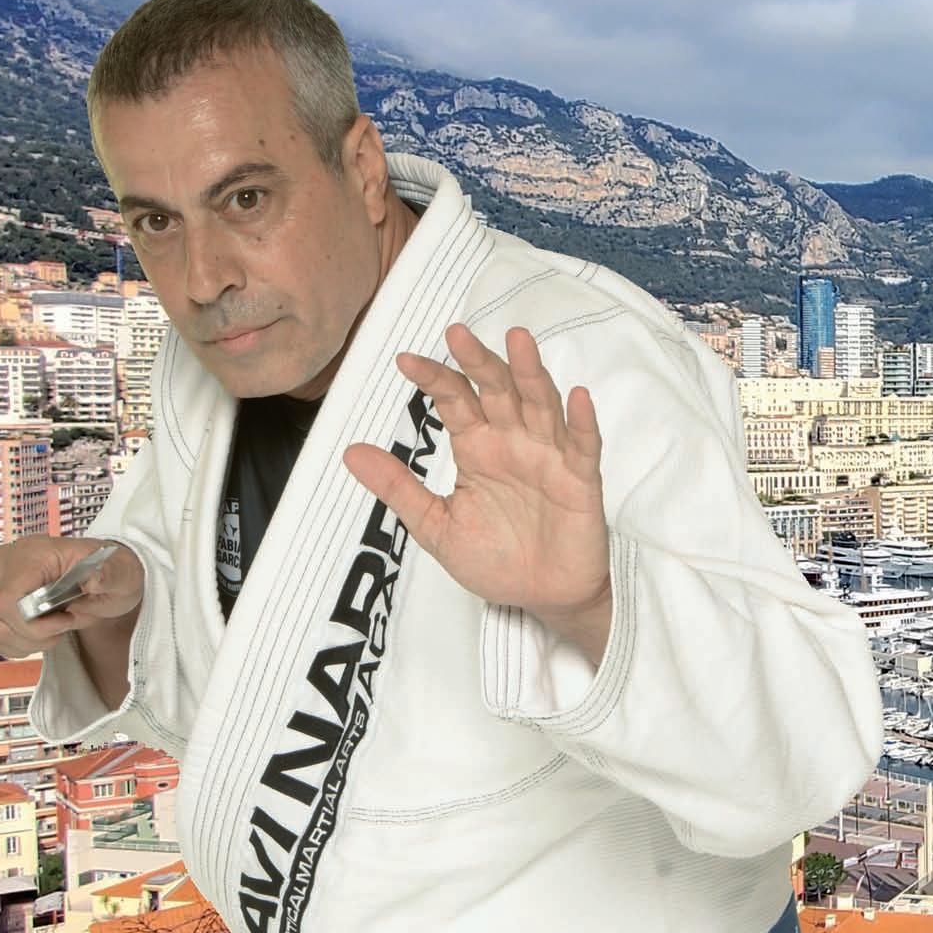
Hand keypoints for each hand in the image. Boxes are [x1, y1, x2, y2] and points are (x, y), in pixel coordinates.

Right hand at [0, 536, 144, 660]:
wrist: (103, 571)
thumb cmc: (108, 570)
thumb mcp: (121, 571)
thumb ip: (110, 574)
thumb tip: (95, 579)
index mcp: (33, 552)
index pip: (8, 599)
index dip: (33, 623)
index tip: (65, 620)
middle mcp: (4, 563)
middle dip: (34, 634)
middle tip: (65, 623)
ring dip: (25, 641)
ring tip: (53, 626)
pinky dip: (14, 642)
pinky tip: (37, 631)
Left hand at [341, 322, 609, 616]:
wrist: (540, 599)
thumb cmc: (494, 559)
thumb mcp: (435, 526)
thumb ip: (398, 488)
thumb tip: (349, 452)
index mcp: (477, 447)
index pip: (455, 400)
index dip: (434, 378)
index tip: (404, 361)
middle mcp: (512, 441)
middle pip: (497, 389)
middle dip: (478, 361)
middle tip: (457, 333)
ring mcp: (548, 456)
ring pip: (540, 404)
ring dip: (530, 373)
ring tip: (518, 340)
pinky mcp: (580, 481)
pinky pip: (583, 447)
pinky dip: (582, 422)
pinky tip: (578, 397)